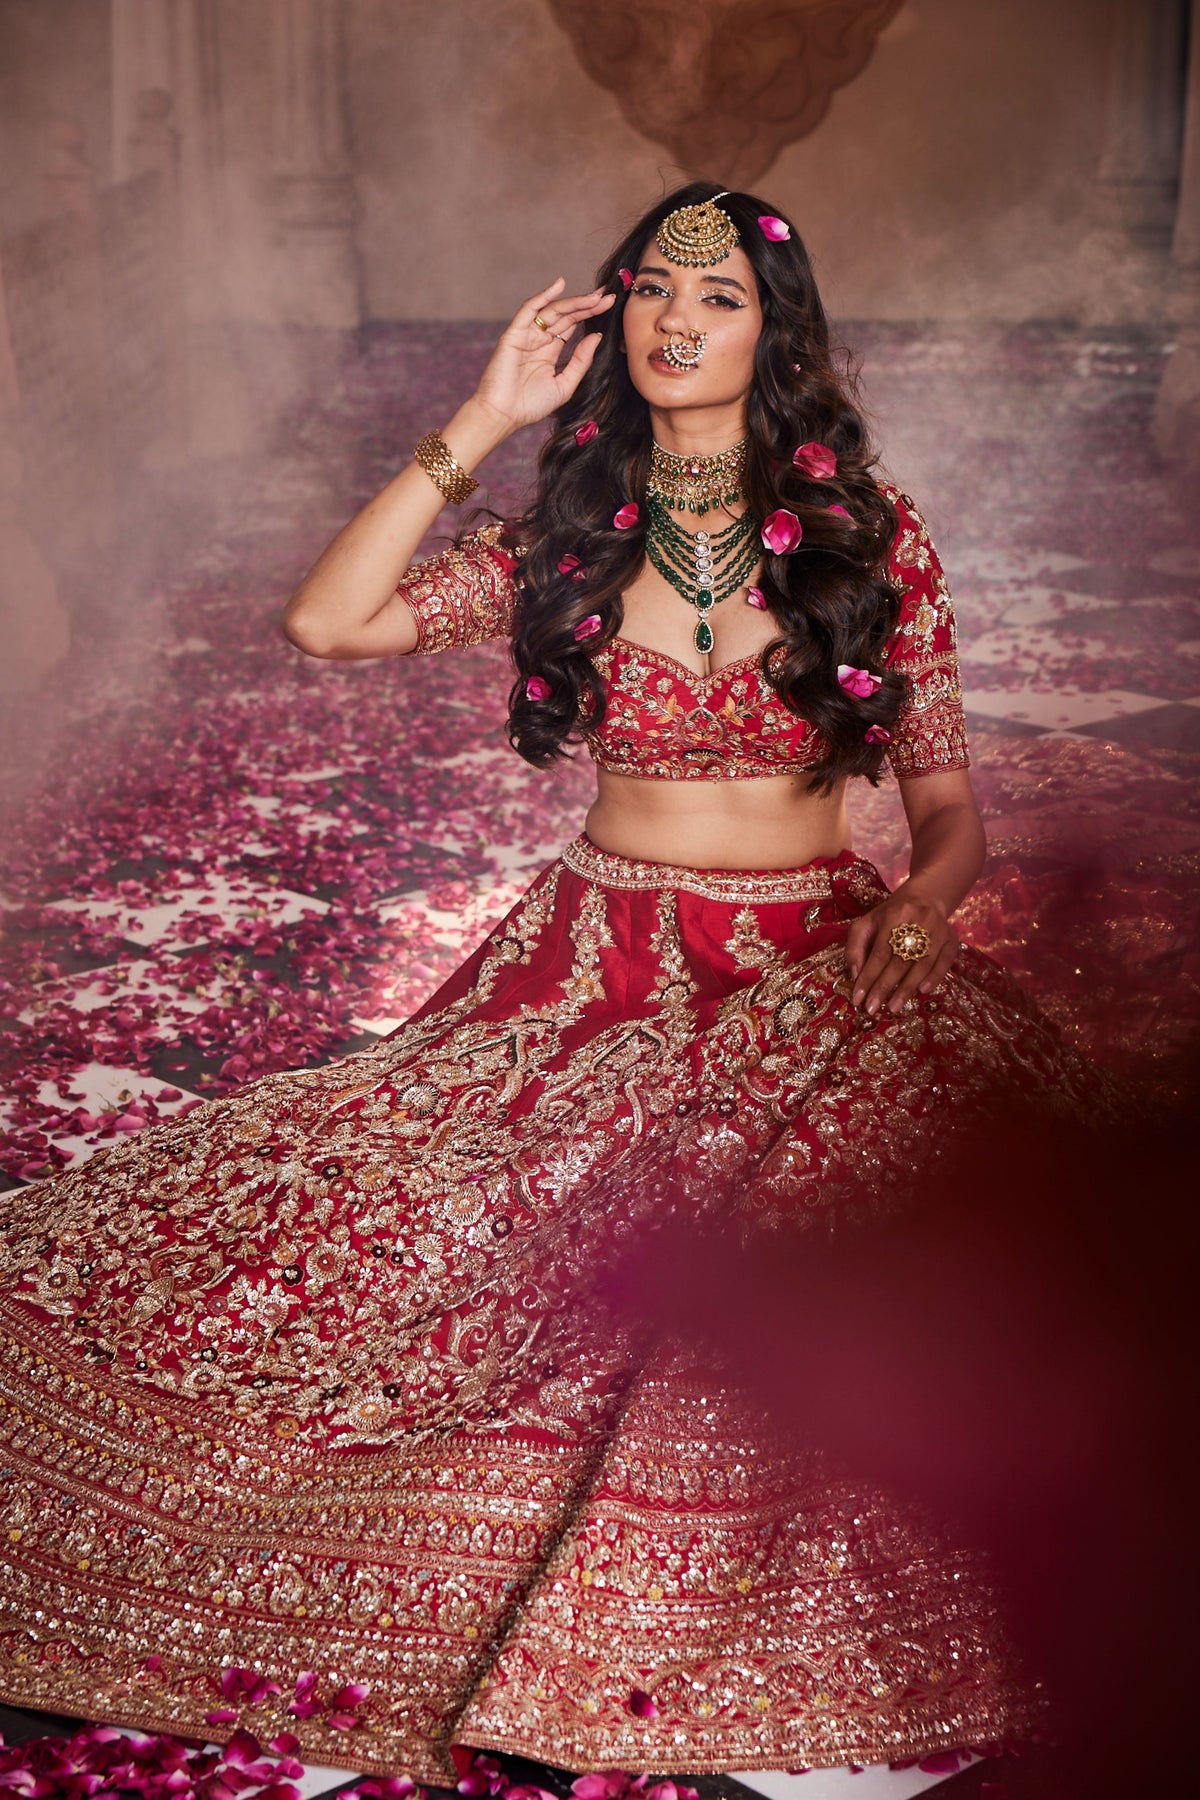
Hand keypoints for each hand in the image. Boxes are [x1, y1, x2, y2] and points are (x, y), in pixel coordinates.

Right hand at [472, 277, 615, 434]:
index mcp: (550, 351)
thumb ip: (581, 361)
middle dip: (587, 305)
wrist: (503, 415)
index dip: (590, 315)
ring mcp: (527, 335)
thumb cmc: (530, 405)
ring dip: (574, 301)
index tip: (610, 306)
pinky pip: (529, 309)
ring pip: (553, 310)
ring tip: (595, 296)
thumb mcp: (565, 385)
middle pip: (566, 315)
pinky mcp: (515, 333)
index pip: (573, 326)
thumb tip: (597, 336)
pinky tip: (560, 285)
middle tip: (608, 297)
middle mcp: (539, 339)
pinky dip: (543, 296)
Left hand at [844, 883, 960, 1015]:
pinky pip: (945, 961)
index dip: (868, 977)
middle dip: (884, 987)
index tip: (858, 998)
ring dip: (907, 988)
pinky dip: (934, 977)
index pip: (879, 952)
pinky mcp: (952, 939)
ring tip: (893, 1007)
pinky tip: (923, 991)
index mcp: (894, 914)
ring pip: (922, 963)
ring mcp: (939, 930)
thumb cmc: (889, 916)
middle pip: (900, 960)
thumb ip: (855, 946)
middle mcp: (918, 920)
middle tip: (872, 1008)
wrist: (924, 898)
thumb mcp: (867, 923)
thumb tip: (855, 975)